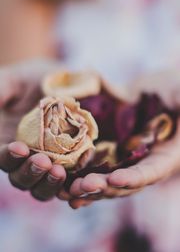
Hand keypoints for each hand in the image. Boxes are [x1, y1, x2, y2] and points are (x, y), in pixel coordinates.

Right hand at [0, 60, 65, 200]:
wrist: (57, 80)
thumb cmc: (29, 79)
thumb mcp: (14, 80)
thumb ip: (2, 90)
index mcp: (5, 142)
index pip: (2, 157)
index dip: (7, 157)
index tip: (19, 147)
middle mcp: (24, 156)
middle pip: (20, 178)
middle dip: (29, 172)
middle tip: (44, 162)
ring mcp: (46, 160)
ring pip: (42, 185)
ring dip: (49, 183)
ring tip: (59, 171)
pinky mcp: (67, 161)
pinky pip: (68, 179)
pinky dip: (71, 183)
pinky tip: (81, 172)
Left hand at [65, 67, 179, 207]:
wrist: (155, 91)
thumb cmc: (173, 90)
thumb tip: (177, 101)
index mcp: (167, 154)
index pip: (152, 171)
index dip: (134, 178)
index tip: (114, 179)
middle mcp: (147, 164)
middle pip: (126, 183)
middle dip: (104, 186)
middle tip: (81, 186)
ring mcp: (129, 161)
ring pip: (109, 181)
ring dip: (90, 188)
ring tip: (67, 191)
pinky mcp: (114, 155)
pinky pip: (99, 172)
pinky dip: (84, 181)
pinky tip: (66, 188)